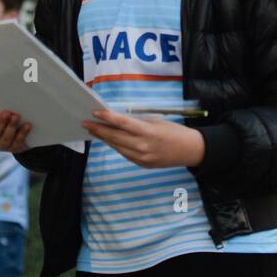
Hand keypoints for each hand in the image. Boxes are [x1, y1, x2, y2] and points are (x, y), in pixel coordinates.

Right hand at [0, 110, 32, 153]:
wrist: (20, 134)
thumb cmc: (7, 120)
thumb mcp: (0, 113)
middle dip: (1, 122)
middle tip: (7, 113)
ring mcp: (4, 145)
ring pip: (5, 139)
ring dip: (11, 127)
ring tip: (16, 117)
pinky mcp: (15, 148)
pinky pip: (18, 142)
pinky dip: (23, 133)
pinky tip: (27, 125)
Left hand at [81, 109, 204, 168]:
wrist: (190, 151)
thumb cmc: (174, 132)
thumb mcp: (157, 121)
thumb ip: (138, 122)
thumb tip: (117, 120)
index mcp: (148, 132)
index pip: (122, 124)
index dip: (107, 118)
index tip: (95, 112)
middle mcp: (143, 147)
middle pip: (115, 137)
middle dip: (99, 129)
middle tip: (85, 123)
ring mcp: (141, 158)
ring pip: (117, 146)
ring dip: (104, 138)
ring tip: (94, 130)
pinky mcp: (142, 164)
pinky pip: (124, 153)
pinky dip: (115, 145)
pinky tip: (109, 139)